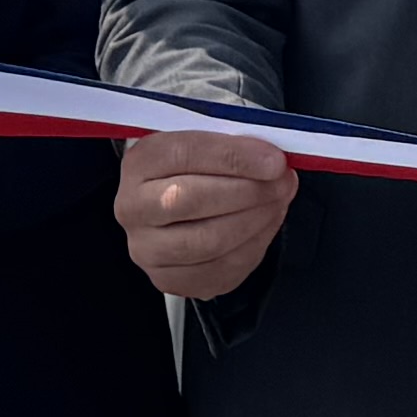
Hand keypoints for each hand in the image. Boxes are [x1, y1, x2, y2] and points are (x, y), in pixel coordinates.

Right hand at [115, 122, 296, 299]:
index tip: (274, 160)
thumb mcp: (209, 137)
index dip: (234, 157)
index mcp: (139, 163)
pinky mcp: (170, 279)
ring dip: (256, 219)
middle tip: (283, 181)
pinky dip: (254, 246)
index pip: (183, 154)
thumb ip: (235, 141)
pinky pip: (221, 270)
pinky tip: (266, 224)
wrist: (177, 197)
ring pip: (208, 241)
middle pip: (190, 200)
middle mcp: (133, 209)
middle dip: (249, 190)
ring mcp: (147, 250)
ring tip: (278, 201)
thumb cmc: (199, 164)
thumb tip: (273, 159)